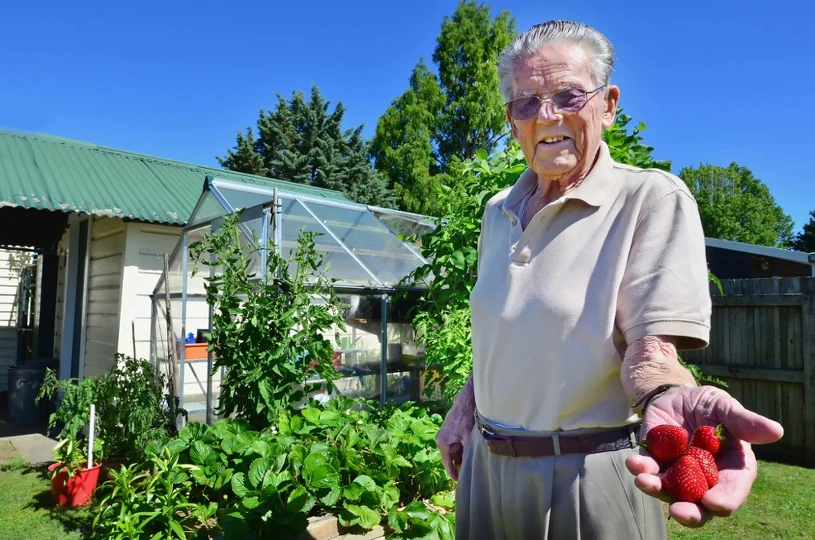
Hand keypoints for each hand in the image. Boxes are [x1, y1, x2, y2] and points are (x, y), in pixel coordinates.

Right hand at [435, 386, 475, 480]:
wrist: (464, 402)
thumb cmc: (465, 419)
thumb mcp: (467, 438)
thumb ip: (467, 452)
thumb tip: (471, 465)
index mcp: (442, 443)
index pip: (447, 463)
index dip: (453, 474)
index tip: (458, 482)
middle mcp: (440, 440)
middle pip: (450, 458)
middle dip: (458, 465)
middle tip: (468, 475)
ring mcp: (444, 436)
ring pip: (453, 452)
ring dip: (461, 457)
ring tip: (470, 465)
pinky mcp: (449, 432)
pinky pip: (454, 445)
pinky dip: (461, 450)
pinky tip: (469, 453)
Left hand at [625, 385, 783, 527]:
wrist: (674, 394)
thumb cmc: (708, 404)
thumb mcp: (725, 407)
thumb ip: (745, 422)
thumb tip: (776, 431)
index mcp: (729, 468)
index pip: (732, 490)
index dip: (725, 499)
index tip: (714, 503)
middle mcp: (703, 478)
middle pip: (700, 505)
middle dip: (690, 513)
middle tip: (679, 512)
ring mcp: (677, 473)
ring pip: (669, 492)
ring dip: (656, 490)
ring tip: (645, 482)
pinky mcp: (654, 462)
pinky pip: (647, 471)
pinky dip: (640, 470)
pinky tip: (634, 464)